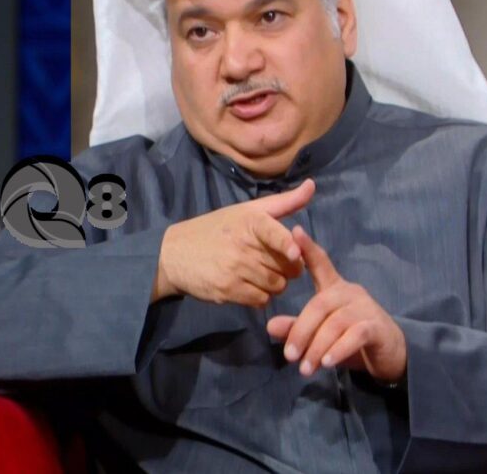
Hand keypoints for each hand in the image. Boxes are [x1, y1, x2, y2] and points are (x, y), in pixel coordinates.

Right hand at [153, 179, 314, 306]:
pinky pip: (261, 300)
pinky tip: (248, 286)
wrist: (174, 254)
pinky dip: (260, 297)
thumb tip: (313, 185)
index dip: (288, 245)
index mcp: (250, 221)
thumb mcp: (247, 211)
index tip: (295, 253)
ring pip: (277, 285)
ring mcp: (235, 269)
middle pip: (287, 266)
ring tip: (258, 274)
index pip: (275, 233)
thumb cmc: (216, 229)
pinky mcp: (228, 290)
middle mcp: (243, 245)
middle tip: (271, 261)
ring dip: (274, 284)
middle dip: (286, 267)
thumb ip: (284, 203)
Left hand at [266, 226, 406, 382]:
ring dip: (317, 347)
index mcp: (334, 288)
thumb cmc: (349, 339)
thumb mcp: (319, 335)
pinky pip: (355, 335)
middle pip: (319, 305)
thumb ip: (297, 328)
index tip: (295, 230)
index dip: (308, 248)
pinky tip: (327, 363)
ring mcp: (366, 308)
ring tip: (305, 368)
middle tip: (289, 356)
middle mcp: (350, 292)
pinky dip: (338, 350)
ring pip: (335, 323)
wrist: (390, 356)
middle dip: (301, 331)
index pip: (321, 263)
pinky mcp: (377, 327)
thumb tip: (270, 327)